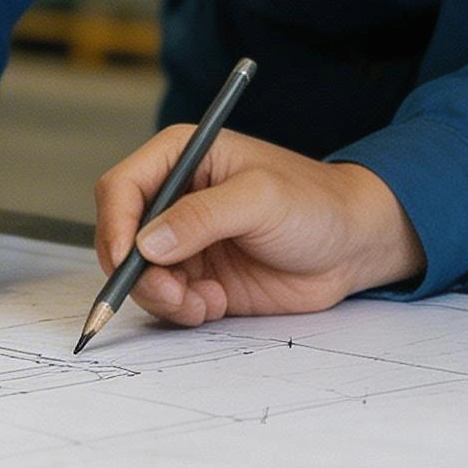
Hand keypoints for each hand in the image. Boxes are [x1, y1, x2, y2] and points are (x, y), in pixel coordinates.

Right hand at [92, 128, 424, 327]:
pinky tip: (215, 304)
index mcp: (183, 157)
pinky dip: (181, 309)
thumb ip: (201, 217)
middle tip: (171, 294)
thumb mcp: (260, 199)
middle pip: (121, 235)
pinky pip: (167, 299)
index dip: (114, 223)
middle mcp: (176, 198)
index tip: (125, 258)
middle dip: (136, 271)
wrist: (354, 247)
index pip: (122, 186)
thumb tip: (146, 243)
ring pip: (140, 274)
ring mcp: (185, 241)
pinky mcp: (200, 277)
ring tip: (202, 302)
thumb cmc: (315, 203)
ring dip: (162, 296)